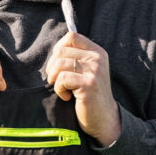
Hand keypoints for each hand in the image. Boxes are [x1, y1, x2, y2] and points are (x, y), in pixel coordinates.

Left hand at [46, 31, 120, 146]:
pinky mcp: (89, 84)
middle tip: (58, 81)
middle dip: (52, 67)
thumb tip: (55, 48)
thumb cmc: (89, 95)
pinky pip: (62, 79)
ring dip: (55, 79)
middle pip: (61, 50)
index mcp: (97, 52)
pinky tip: (68, 97)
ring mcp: (94, 71)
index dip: (58, 49)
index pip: (71, 36)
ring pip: (59, 64)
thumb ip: (75, 57)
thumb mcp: (86, 71)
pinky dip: (59, 89)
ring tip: (64, 89)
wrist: (104, 119)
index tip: (58, 65)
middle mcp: (98, 59)